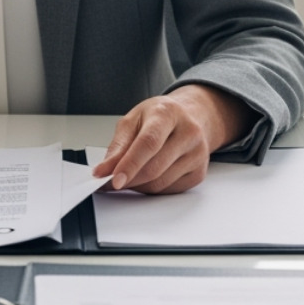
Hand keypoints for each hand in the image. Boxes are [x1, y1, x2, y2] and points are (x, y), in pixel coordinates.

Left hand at [92, 85, 254, 194]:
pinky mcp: (199, 173)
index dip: (130, 164)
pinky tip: (148, 177)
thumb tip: (104, 171)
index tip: (114, 180)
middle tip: (112, 182)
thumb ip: (117, 146)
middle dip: (130, 179)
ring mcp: (198, 154)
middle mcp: (188, 132)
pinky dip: (153, 189)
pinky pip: (169, 190)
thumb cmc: (158, 117)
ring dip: (139, 186)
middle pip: (155, 167)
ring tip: (130, 175)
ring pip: (161, 183)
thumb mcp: (132, 121)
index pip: (149, 143)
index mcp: (167, 113)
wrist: (189, 117)